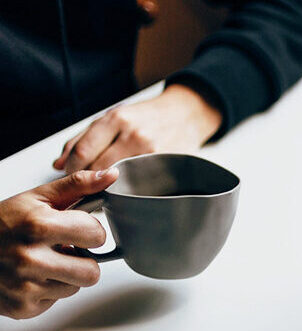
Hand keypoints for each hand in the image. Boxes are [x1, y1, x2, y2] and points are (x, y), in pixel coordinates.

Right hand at [0, 169, 117, 318]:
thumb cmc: (1, 223)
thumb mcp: (37, 198)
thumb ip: (77, 186)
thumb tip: (112, 175)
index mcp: (38, 226)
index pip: (97, 235)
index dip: (89, 231)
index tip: (74, 229)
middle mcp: (30, 258)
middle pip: (92, 271)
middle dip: (82, 260)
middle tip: (62, 250)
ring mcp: (25, 286)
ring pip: (75, 287)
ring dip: (65, 276)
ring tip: (43, 262)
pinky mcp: (21, 307)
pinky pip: (55, 301)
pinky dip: (47, 290)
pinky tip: (30, 277)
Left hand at [53, 84, 221, 173]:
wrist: (186, 113)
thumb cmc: (148, 116)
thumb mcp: (114, 117)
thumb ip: (83, 138)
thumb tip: (58, 164)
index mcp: (116, 118)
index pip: (83, 152)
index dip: (71, 169)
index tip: (70, 176)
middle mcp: (133, 134)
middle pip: (98, 168)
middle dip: (86, 181)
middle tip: (85, 187)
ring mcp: (151, 151)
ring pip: (118, 179)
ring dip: (106, 187)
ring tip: (104, 188)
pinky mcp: (165, 164)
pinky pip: (139, 183)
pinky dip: (128, 188)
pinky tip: (126, 187)